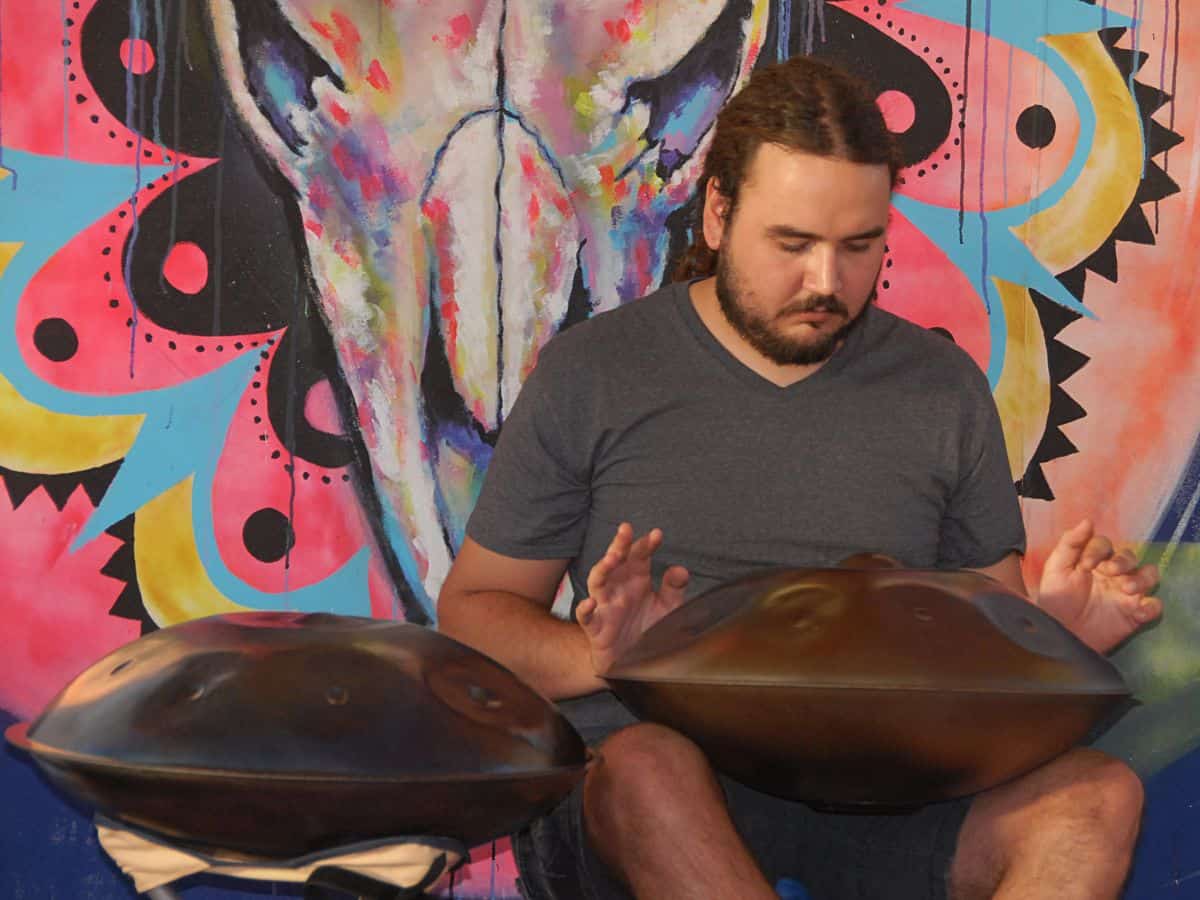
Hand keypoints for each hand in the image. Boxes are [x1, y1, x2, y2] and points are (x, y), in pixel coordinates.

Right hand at [575, 522, 689, 675]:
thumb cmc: (648, 629)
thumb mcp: (667, 608)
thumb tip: (680, 569)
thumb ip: (674, 589)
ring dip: (602, 568)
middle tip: (626, 530)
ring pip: (597, 582)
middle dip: (620, 544)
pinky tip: (590, 603)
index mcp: (636, 579)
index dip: (646, 544)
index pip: (639, 556)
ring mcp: (605, 606)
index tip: (657, 535)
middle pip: (615, 561)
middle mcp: (619, 588)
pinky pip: (586, 617)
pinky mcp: (596, 628)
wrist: (634, 661)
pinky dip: (585, 610)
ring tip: (612, 558)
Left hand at [1036, 519, 1161, 652]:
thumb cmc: (1056, 600)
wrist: (1059, 633)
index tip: (1085, 565)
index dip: (1097, 550)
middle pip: (1130, 556)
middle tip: (1108, 573)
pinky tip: (1137, 611)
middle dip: (1122, 561)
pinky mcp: (1134, 614)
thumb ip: (1070, 543)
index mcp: (1093, 561)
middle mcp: (1112, 574)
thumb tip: (1088, 521)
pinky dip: (1151, 606)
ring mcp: (1125, 593)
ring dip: (1142, 578)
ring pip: (1149, 575)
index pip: (1105, 544)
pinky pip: (1154, 606)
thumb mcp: (1056, 569)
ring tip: (1126, 589)